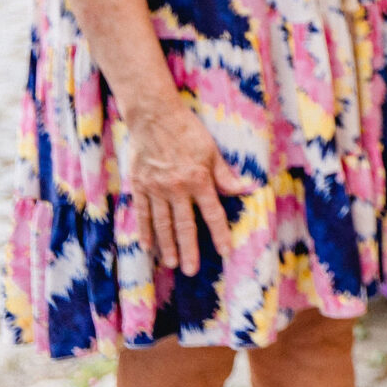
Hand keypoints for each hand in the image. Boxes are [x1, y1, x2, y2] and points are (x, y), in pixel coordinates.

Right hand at [119, 98, 250, 276]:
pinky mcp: (139, 187)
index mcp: (199, 180)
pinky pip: (142, 214)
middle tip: (191, 270)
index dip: (219, 233)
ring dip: (167, 246)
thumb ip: (225, 175)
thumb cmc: (187, 131)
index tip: (225, 251)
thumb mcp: (212, 151)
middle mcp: (177, 189)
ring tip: (172, 263)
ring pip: (163, 224)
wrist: (154, 117)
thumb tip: (247, 190)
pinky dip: (145, 231)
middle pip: (184, 226)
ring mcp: (155, 189)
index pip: (212, 213)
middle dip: (189, 250)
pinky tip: (148, 246)